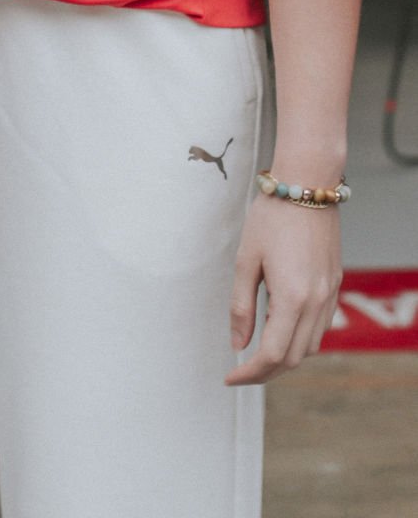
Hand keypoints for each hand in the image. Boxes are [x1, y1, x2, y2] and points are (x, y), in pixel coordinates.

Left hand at [224, 194, 342, 383]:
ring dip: (284, 358)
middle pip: (293, 358)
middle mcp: (317, 303)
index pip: (272, 355)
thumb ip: (241, 306)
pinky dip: (300, 339)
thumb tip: (237, 345)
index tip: (230, 378)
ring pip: (310, 347)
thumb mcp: (246, 260)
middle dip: (265, 372)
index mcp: (292, 298)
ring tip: (257, 354)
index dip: (249, 373)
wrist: (308, 186)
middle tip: (240, 371)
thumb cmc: (272, 217)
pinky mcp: (334, 286)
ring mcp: (329, 296)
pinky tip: (280, 330)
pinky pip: (320, 328)